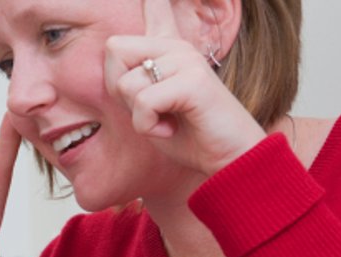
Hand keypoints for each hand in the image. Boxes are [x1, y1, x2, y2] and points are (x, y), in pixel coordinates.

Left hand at [103, 0, 265, 177]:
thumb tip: (112, 49)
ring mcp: (186, 60)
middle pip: (114, 49)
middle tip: (149, 109)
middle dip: (119, 89)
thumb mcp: (150, 107)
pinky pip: (144, 103)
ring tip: (166, 119)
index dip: (153, 1)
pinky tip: (171, 128)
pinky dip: (148, 126)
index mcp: (168, 49)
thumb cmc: (188, 136)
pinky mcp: (193, 81)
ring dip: (138, 115)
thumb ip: (131, 81)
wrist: (228, 157)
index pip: (155, 6)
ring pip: (127, 84)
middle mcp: (177, 47)